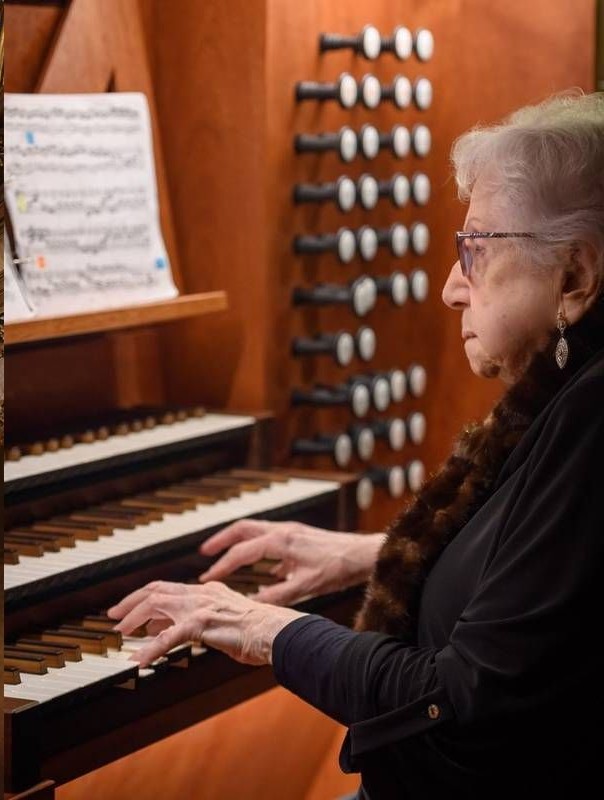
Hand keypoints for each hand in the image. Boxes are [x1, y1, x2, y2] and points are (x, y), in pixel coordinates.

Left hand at [107, 580, 305, 666]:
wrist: (279, 633)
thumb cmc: (261, 633)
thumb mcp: (228, 621)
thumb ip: (206, 621)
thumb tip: (184, 630)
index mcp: (209, 592)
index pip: (169, 587)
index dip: (145, 597)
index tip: (129, 608)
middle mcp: (203, 594)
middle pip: (157, 590)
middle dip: (131, 602)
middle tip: (113, 616)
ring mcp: (202, 607)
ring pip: (157, 606)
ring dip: (134, 619)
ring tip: (119, 634)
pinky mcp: (203, 624)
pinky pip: (169, 636)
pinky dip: (151, 648)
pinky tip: (140, 660)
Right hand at [198, 520, 383, 604]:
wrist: (361, 554)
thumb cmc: (336, 569)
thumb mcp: (304, 587)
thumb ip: (276, 595)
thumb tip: (251, 604)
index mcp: (280, 542)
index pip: (241, 553)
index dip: (221, 566)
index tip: (206, 578)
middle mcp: (282, 531)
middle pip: (242, 529)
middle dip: (221, 540)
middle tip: (204, 552)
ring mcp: (290, 531)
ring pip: (255, 529)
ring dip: (237, 540)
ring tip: (223, 553)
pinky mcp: (298, 535)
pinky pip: (269, 537)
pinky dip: (257, 546)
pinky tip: (261, 566)